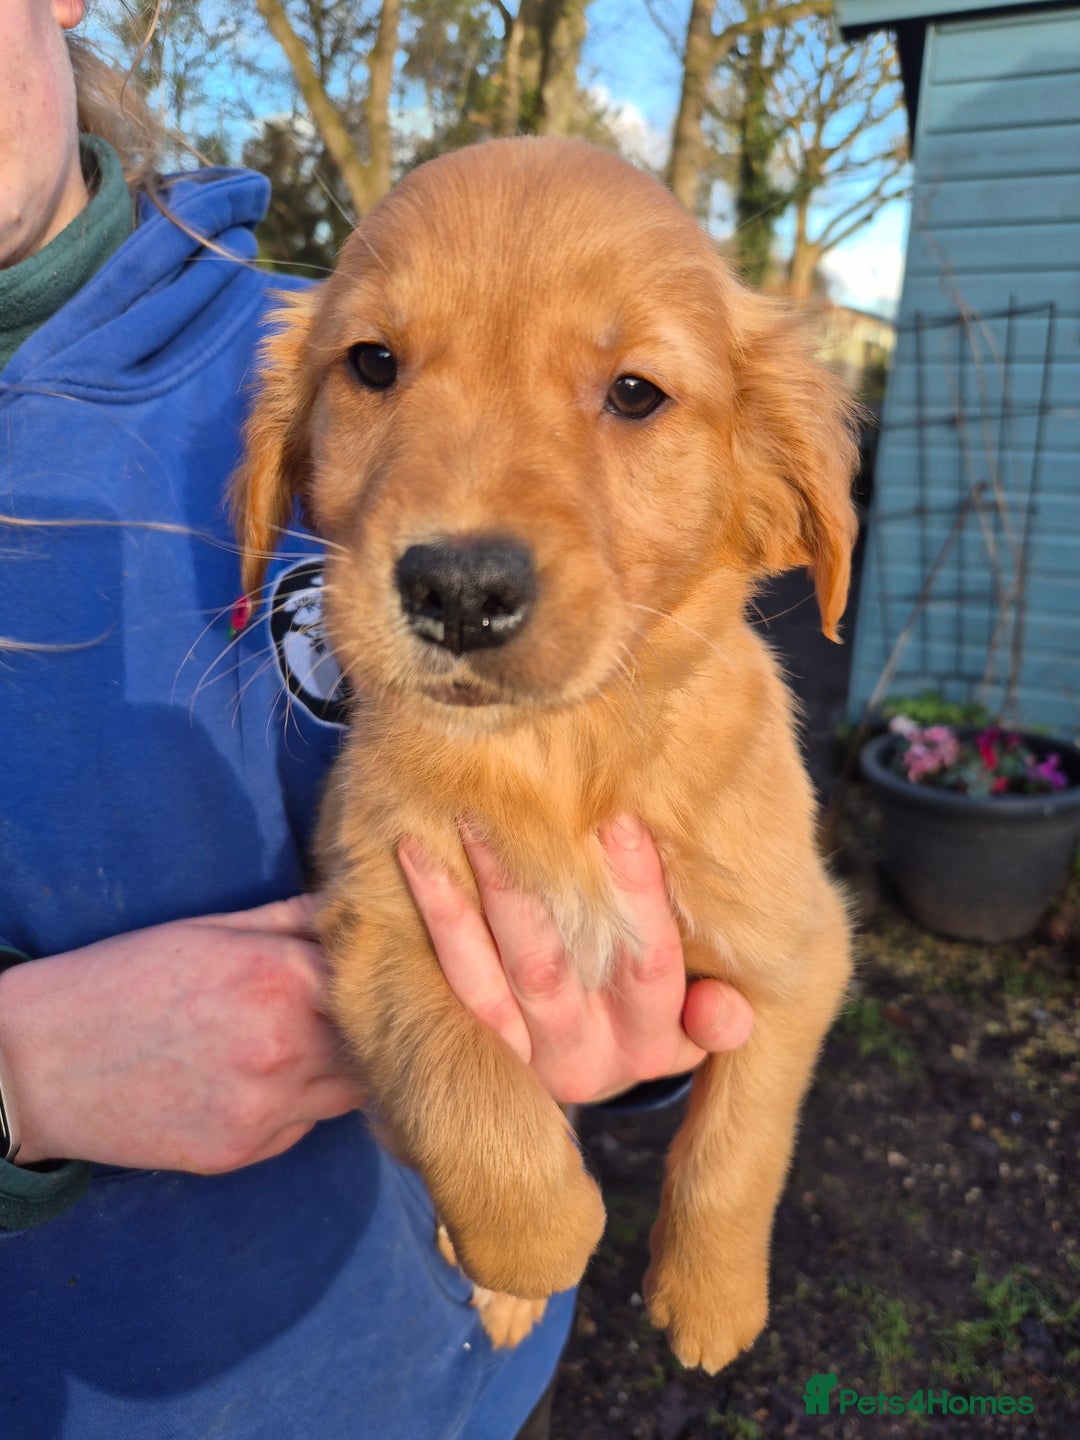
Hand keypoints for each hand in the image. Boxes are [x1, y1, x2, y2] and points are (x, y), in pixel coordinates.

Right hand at [0, 898, 358, 1171]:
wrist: (39, 1062)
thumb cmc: (123, 979)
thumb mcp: (210, 929)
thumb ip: (291, 920)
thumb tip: (350, 906)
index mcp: (280, 978)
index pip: (375, 979)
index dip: (379, 973)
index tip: (379, 970)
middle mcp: (283, 1046)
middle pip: (373, 1040)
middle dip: (369, 1025)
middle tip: (353, 1010)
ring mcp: (263, 1109)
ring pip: (349, 1092)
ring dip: (342, 1068)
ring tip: (309, 1043)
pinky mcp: (239, 1154)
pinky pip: (301, 1127)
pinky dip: (297, 1105)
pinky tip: (259, 1080)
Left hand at [399, 816, 752, 1104]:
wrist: (573, 1098)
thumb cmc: (647, 1021)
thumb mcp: (696, 1030)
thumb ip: (718, 1018)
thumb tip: (720, 1007)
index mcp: (653, 1045)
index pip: (651, 965)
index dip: (639, 895)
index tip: (620, 820)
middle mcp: (586, 1058)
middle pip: (560, 965)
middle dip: (544, 882)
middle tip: (525, 802)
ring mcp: (524, 1056)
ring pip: (502, 969)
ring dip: (484, 888)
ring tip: (468, 816)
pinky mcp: (478, 1048)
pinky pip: (454, 978)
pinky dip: (438, 915)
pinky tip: (415, 854)